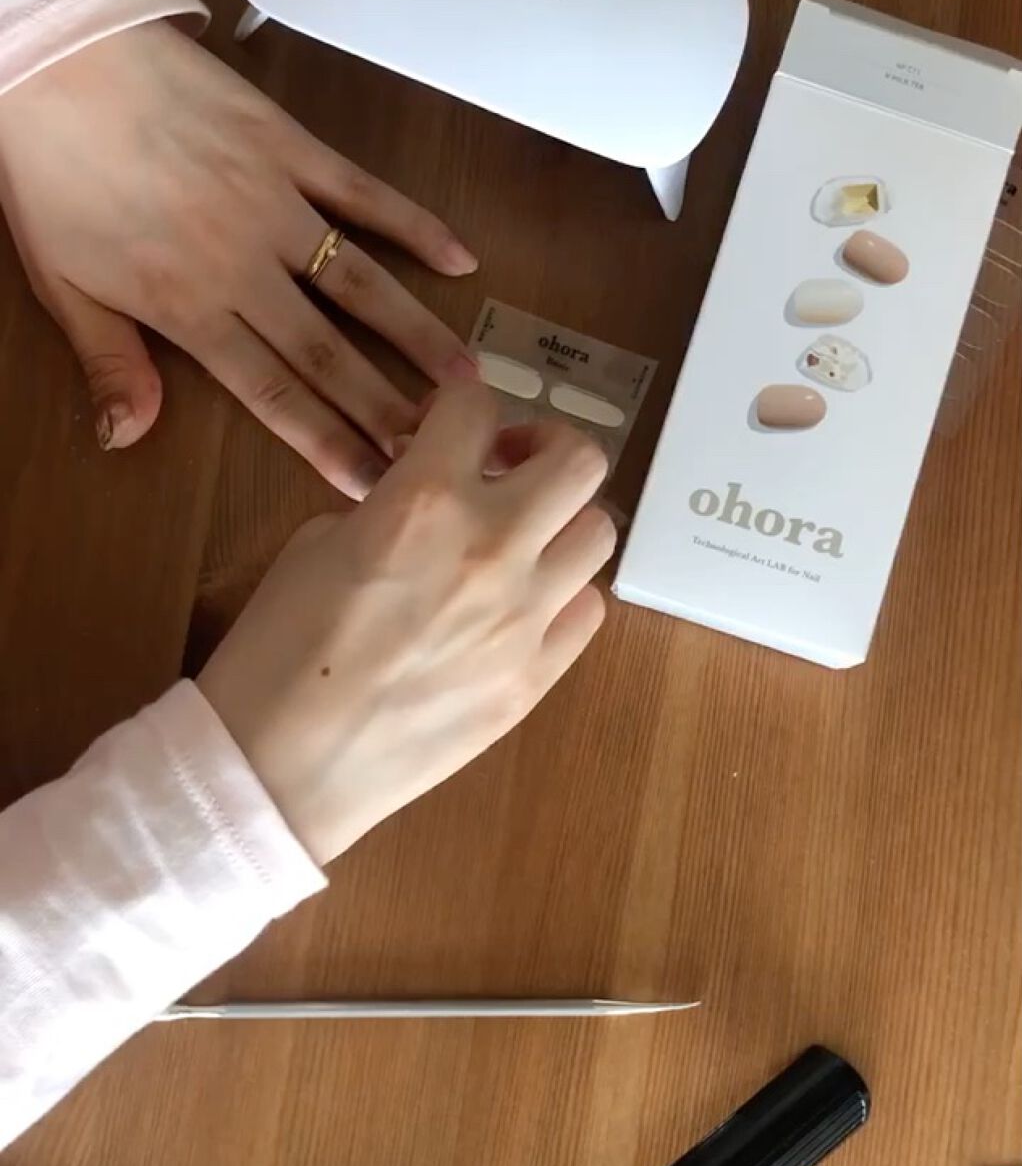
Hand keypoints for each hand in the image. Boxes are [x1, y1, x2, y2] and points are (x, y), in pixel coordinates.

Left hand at [0, 21, 477, 495]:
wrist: (58, 57)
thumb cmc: (51, 168)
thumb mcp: (61, 283)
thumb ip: (107, 363)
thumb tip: (124, 437)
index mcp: (187, 307)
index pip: (272, 393)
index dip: (327, 442)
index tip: (374, 482)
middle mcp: (244, 266)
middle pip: (329, 353)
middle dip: (389, 409)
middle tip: (440, 452)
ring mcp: (275, 204)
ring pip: (362, 285)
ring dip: (417, 336)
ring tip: (466, 381)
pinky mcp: (290, 147)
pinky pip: (365, 195)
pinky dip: (415, 226)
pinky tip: (459, 259)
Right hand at [198, 384, 614, 863]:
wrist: (281, 765)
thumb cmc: (278, 650)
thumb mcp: (319, 544)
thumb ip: (391, 505)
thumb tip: (429, 501)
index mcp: (424, 501)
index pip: (477, 404)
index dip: (461, 399)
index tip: (451, 417)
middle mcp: (491, 548)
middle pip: (578, 459)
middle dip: (544, 447)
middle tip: (508, 467)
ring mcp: (525, 618)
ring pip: (599, 533)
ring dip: (562, 522)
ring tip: (521, 539)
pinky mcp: (536, 677)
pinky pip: (588, 611)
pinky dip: (564, 594)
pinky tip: (523, 604)